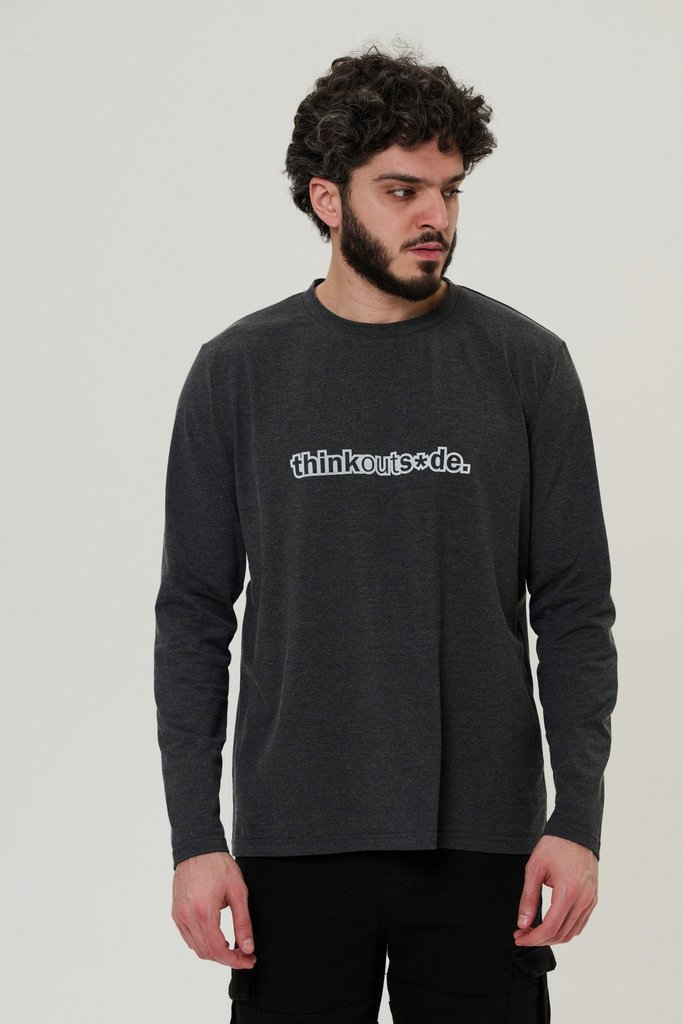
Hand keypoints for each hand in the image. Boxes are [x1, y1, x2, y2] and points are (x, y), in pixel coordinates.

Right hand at [172, 851, 256, 967]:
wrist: (198, 848)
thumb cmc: (218, 866)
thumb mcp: (238, 892)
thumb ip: (243, 922)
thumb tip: (248, 948)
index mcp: (203, 912)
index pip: (218, 949)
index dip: (235, 960)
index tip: (249, 961)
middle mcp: (187, 918)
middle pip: (207, 953)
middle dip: (227, 959)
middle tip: (245, 955)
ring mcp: (179, 916)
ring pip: (196, 948)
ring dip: (215, 953)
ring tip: (233, 948)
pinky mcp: (176, 913)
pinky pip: (188, 938)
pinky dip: (203, 944)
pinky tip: (216, 938)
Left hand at [513, 835, 597, 945]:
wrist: (575, 832)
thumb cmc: (554, 847)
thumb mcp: (534, 869)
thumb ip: (528, 898)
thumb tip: (523, 924)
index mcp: (568, 893)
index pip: (550, 928)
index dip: (532, 938)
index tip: (518, 937)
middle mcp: (583, 900)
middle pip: (561, 934)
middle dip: (539, 939)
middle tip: (522, 934)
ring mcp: (591, 901)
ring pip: (572, 933)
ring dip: (552, 937)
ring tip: (534, 931)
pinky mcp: (593, 899)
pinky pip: (580, 923)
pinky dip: (565, 930)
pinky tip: (550, 924)